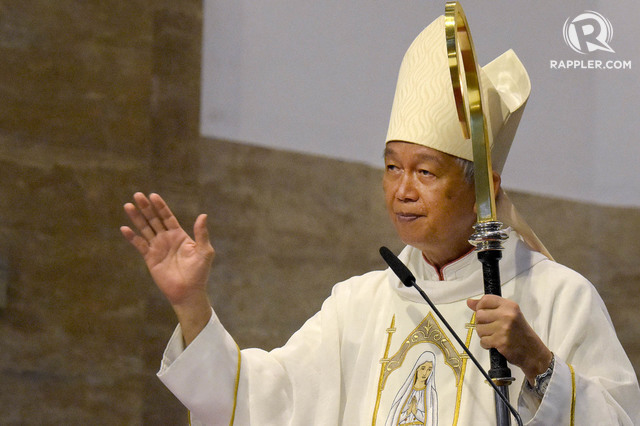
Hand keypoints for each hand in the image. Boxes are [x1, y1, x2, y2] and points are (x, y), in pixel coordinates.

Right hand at [121, 192, 213, 343]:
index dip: (160, 206)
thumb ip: (202, 234)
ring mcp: (157, 248)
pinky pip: (139, 245)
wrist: (188, 292)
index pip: (167, 217)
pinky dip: (132, 237)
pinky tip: (125, 228)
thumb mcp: (204, 251)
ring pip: (145, 229)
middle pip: (154, 219)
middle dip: (146, 208)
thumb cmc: (199, 272)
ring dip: (136, 218)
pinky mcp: (150, 258)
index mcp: (179, 235)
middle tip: (138, 195)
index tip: (153, 195)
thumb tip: (203, 215)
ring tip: (128, 205)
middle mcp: (167, 239)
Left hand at [467, 295, 552, 383]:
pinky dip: (486, 344)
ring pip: (479, 328)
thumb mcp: (509, 315)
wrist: (532, 351)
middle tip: (491, 328)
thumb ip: (489, 307)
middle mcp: (506, 315)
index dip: (480, 307)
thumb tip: (469, 302)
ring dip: (484, 334)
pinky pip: (483, 341)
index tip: (485, 313)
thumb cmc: (519, 332)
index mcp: (509, 305)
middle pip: (479, 315)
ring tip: (494, 336)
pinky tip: (495, 343)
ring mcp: (503, 328)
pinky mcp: (500, 341)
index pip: (485, 300)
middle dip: (481, 323)